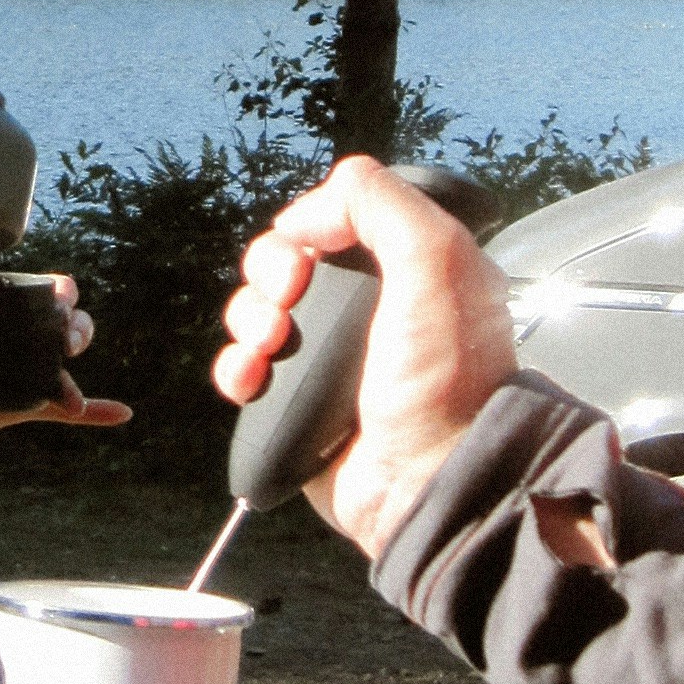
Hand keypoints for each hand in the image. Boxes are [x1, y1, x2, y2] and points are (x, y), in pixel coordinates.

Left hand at [0, 282, 131, 454]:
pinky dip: (92, 409)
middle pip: (57, 319)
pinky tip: (120, 413)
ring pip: (62, 359)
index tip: (60, 294)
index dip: (51, 288)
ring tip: (70, 396)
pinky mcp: (21, 404)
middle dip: (74, 324)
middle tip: (68, 342)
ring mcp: (18, 369)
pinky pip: (60, 407)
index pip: (26, 288)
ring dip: (76, 367)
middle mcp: (9, 333)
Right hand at [209, 157, 513, 558]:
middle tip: (289, 297)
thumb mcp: (437, 262)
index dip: (312, 221)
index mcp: (410, 268)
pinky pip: (245, 368)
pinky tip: (251, 379)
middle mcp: (371, 309)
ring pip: (259, 310)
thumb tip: (321, 199)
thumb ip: (386, 203)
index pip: (339, 216)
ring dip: (249, 319)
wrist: (428, 483)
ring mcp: (333, 357)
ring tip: (271, 345)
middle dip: (271, 270)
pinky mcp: (300, 401)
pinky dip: (237, 367)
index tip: (308, 244)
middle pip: (288, 258)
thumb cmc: (447, 384)